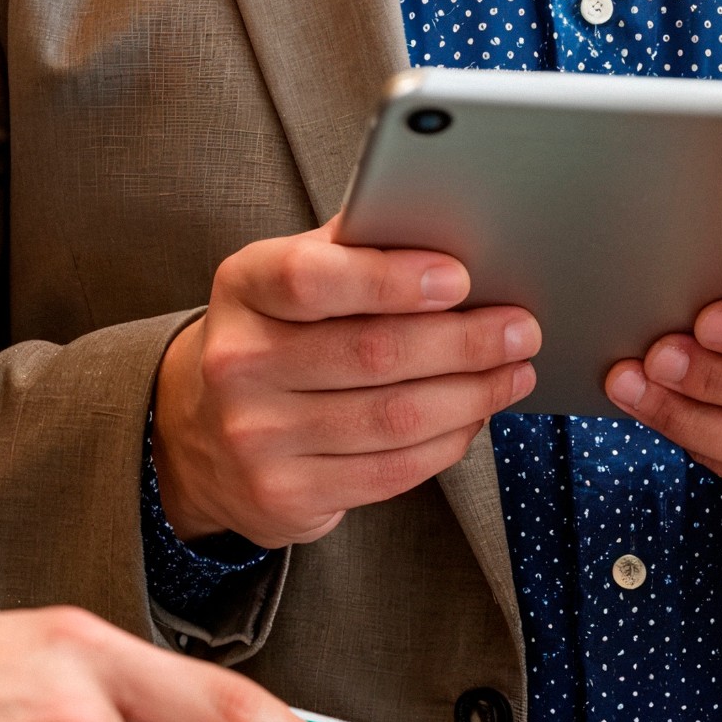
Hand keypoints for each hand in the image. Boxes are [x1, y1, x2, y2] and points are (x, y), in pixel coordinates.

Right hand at [152, 219, 537, 547]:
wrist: (201, 431)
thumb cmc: (275, 332)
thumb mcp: (289, 275)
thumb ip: (353, 249)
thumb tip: (448, 227)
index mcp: (243, 288)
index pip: (311, 278)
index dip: (391, 279)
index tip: (459, 277)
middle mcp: (238, 364)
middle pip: (372, 353)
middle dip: (464, 342)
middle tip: (520, 329)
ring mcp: (257, 438)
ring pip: (392, 418)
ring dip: (471, 395)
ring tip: (513, 373)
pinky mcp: (286, 494)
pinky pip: (389, 471)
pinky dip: (446, 443)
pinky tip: (473, 417)